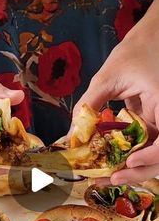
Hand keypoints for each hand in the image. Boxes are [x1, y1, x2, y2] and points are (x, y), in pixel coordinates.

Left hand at [69, 0, 158, 183]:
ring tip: (106, 177)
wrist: (148, 41)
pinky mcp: (152, 127)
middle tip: (110, 179)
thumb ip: (89, 106)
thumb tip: (70, 136)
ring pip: (152, 157)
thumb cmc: (134, 52)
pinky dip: (128, 158)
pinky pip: (143, 148)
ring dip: (132, 169)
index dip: (153, 156)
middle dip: (138, 171)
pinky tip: (109, 163)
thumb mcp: (107, 77)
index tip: (130, 160)